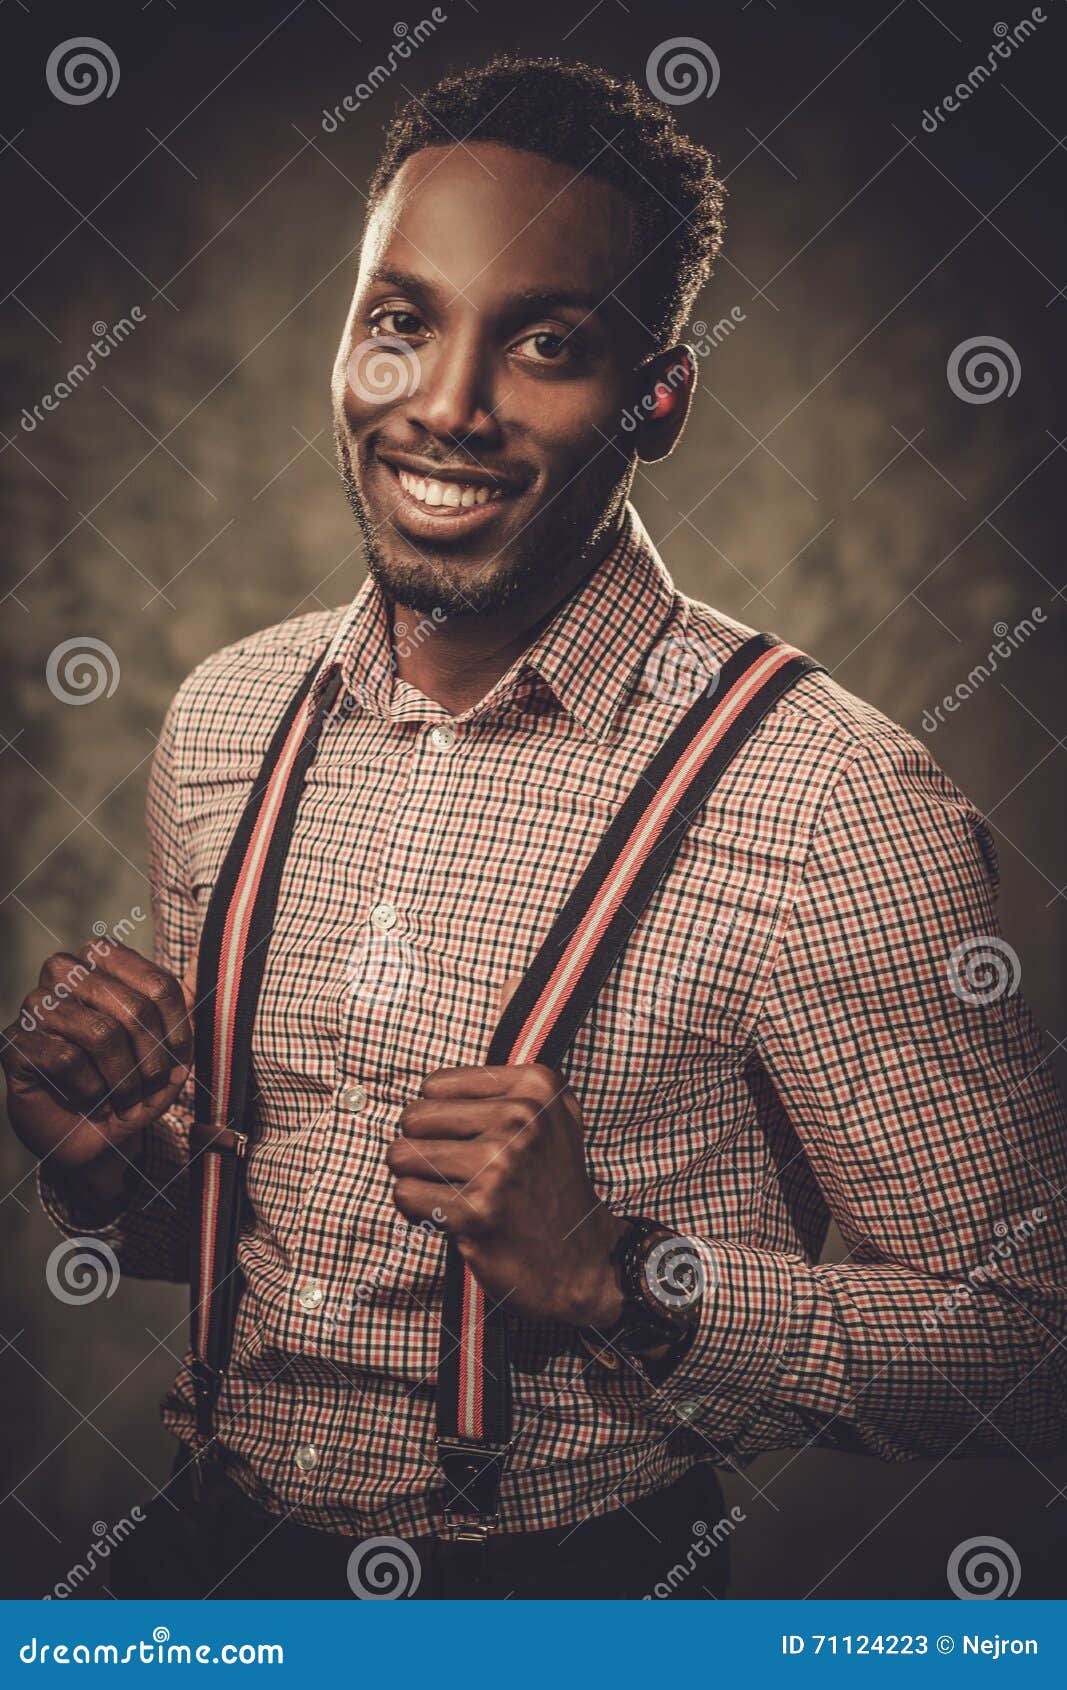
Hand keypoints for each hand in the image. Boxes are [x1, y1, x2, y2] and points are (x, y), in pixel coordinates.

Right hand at [2, 941, 193, 1197]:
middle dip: (151, 1060)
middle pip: (133, 1008)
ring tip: (124, 1100)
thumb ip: (184, 1012)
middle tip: (150, 1088)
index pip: (158, 984)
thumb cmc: (128, 1087)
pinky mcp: (16, 1040)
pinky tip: (95, 1102)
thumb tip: (198, 974)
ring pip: (101, 1034)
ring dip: (123, 1080)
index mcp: (105, 961)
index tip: (179, 1060)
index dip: (177, 1029)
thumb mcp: (167, 1054)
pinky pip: (68, 1060)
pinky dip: (93, 1091)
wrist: (86, 1138)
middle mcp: (67, 972)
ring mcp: (37, 1005)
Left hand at [386, 1062, 626, 1326]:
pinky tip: (451, 1219)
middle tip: (456, 1175)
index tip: (472, 1144)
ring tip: (454, 1195)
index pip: (434, 1087)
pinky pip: (405, 1194)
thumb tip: (425, 1088)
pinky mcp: (477, 1209)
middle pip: (414, 1117)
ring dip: (417, 1181)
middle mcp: (522, 1118)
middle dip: (422, 1148)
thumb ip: (499, 1089)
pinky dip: (417, 1212)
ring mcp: (500, 1163)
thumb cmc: (549, 1186)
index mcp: (537, 1085)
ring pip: (401, 1155)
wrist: (583, 1260)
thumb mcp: (548, 1117)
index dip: (442, 1120)